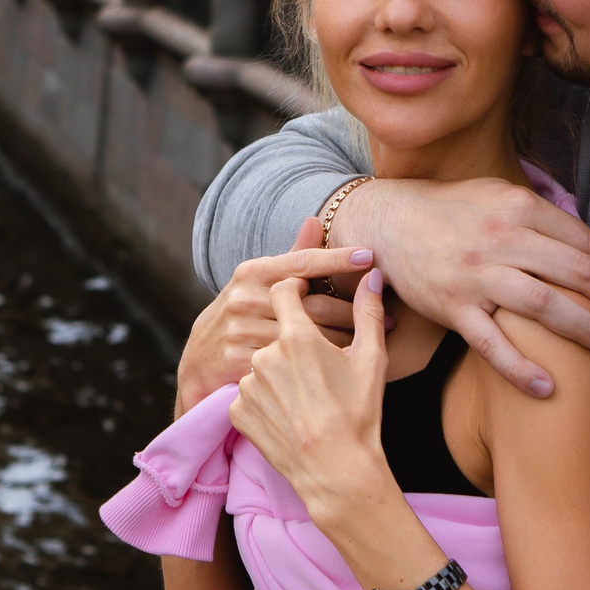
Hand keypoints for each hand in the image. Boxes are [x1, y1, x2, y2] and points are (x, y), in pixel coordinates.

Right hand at [176, 217, 374, 414]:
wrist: (197, 363)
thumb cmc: (240, 315)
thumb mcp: (258, 281)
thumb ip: (291, 255)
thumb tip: (316, 219)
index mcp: (252, 272)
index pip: (302, 262)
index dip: (338, 259)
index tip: (370, 255)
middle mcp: (244, 298)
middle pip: (313, 304)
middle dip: (356, 312)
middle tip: (392, 319)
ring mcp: (240, 331)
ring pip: (308, 338)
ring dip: (346, 343)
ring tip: (376, 345)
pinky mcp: (239, 363)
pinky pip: (292, 365)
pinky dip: (322, 368)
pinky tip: (345, 370)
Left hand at [228, 267, 390, 521]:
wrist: (335, 470)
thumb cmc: (359, 414)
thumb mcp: (371, 359)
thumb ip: (367, 312)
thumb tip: (373, 276)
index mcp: (296, 336)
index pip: (283, 290)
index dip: (295, 290)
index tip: (305, 297)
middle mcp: (264, 355)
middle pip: (275, 332)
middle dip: (293, 342)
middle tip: (317, 366)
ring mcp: (247, 384)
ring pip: (261, 364)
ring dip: (278, 372)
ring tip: (305, 397)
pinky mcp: (237, 410)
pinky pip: (249, 393)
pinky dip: (266, 398)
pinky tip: (289, 414)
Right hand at [333, 179, 589, 398]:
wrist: (389, 223)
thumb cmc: (450, 210)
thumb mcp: (496, 193)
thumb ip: (539, 211)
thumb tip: (585, 233)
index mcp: (517, 207)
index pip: (584, 241)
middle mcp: (500, 239)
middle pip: (576, 272)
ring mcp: (476, 276)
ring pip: (545, 306)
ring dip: (585, 329)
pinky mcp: (453, 307)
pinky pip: (493, 344)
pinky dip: (522, 369)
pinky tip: (548, 386)